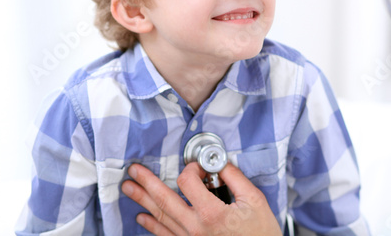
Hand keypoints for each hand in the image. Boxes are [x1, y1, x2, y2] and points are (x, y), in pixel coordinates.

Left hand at [121, 162, 282, 235]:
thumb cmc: (261, 233)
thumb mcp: (254, 200)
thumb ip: (234, 177)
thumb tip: (218, 162)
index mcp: (212, 213)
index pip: (187, 182)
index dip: (190, 168)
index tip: (199, 166)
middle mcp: (196, 228)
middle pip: (164, 200)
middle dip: (146, 183)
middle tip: (133, 170)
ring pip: (161, 217)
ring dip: (143, 201)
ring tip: (129, 188)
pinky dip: (152, 226)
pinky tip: (142, 217)